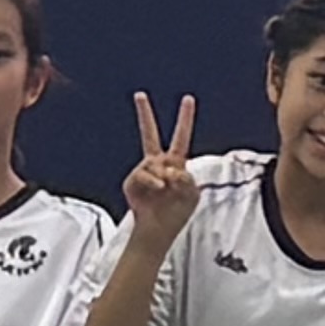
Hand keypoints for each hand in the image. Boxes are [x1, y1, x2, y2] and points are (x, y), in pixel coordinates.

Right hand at [122, 95, 202, 241]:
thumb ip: (187, 178)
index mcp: (176, 164)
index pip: (181, 137)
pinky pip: (145, 174)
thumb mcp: (192, 194)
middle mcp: (158, 164)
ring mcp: (144, 171)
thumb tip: (171, 170)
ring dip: (165, 176)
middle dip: (144, 114)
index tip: (188, 99)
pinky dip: (154, 182)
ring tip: (165, 189)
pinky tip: (158, 189)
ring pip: (155, 162)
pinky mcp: (132, 181)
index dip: (185, 118)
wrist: (159, 230)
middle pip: (149, 134)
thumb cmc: (177, 212)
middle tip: (140, 94)